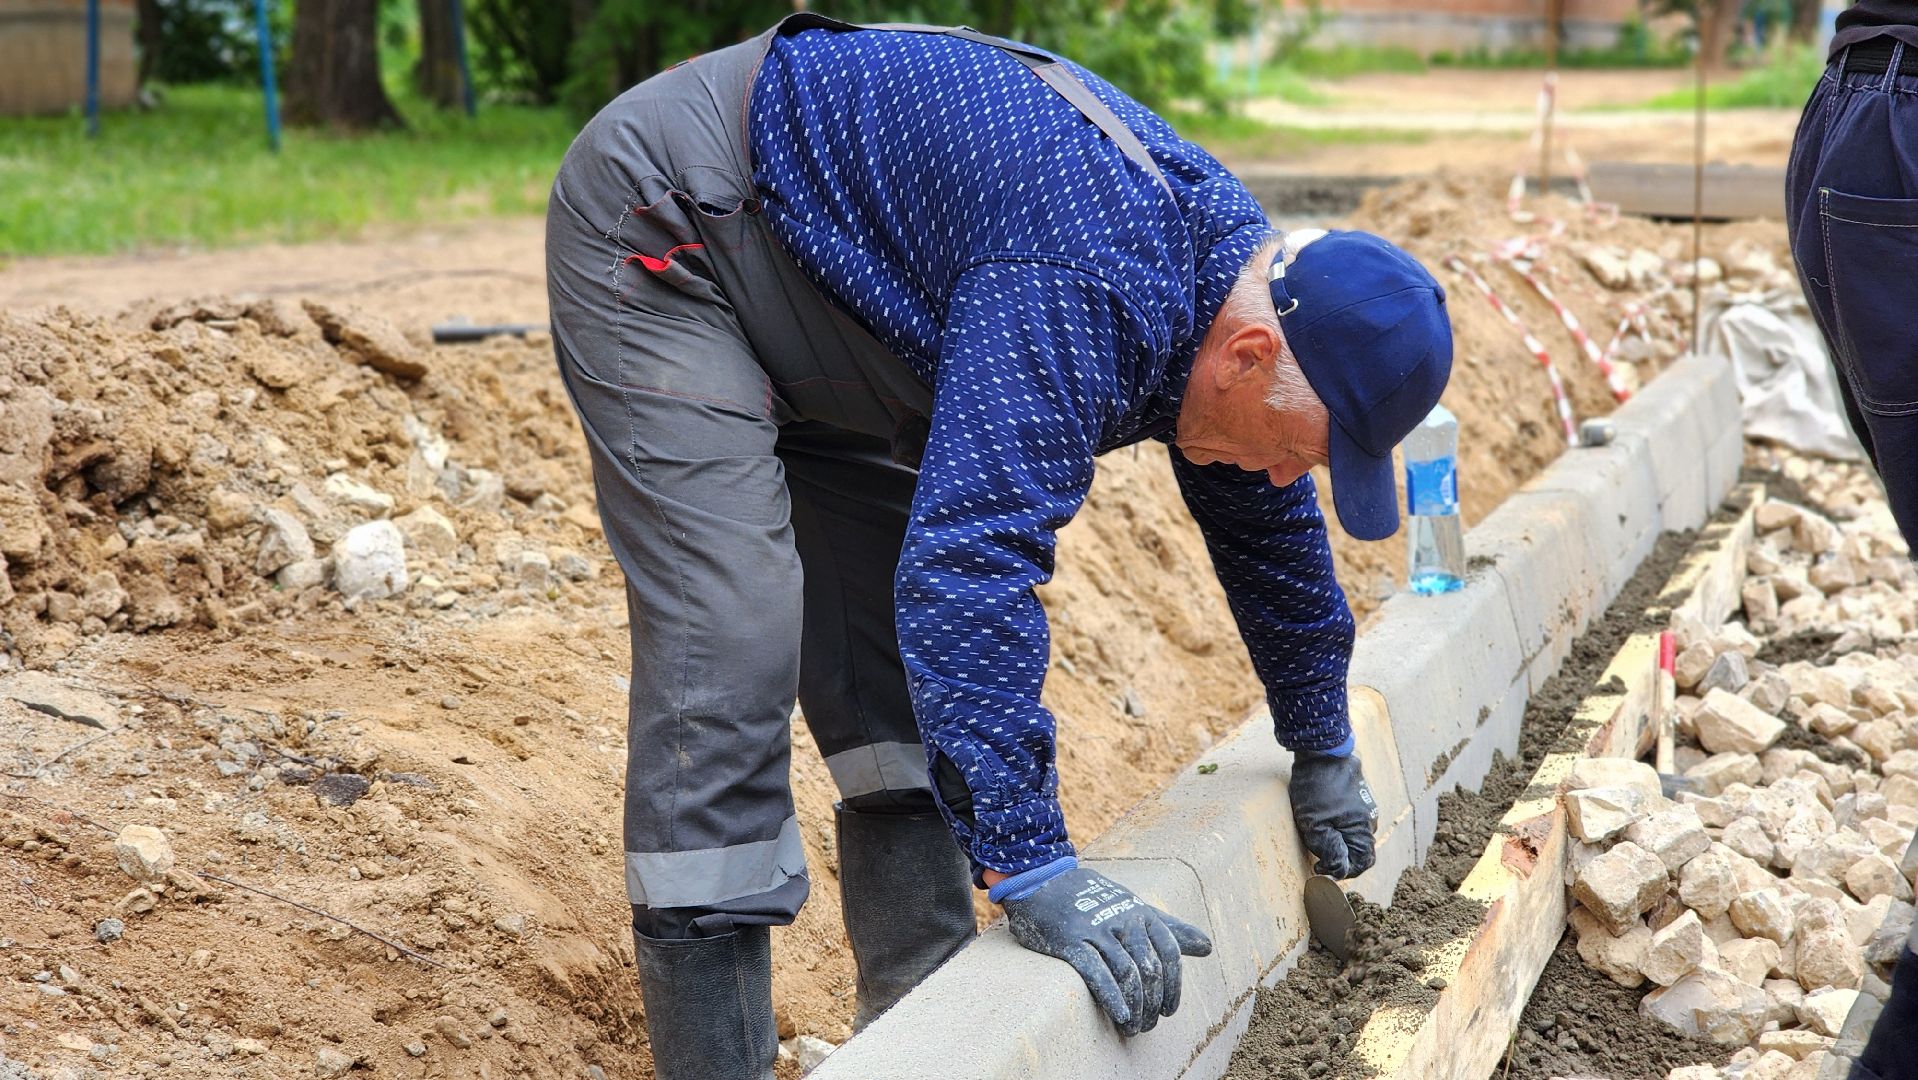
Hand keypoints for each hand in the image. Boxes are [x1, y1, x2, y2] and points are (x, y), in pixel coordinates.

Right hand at [1001, 867, 1210, 1035]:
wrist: (1044, 881)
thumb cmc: (1095, 900)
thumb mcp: (1136, 909)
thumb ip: (1171, 929)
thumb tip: (1208, 947)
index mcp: (1141, 913)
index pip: (1169, 952)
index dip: (1174, 985)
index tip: (1169, 1010)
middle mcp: (1123, 920)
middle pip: (1150, 968)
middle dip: (1153, 1002)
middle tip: (1148, 1024)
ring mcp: (1097, 930)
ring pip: (1127, 973)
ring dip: (1135, 1006)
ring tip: (1133, 1027)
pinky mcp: (1072, 941)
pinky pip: (1097, 972)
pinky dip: (1112, 996)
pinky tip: (1120, 1015)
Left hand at [1289, 749, 1378, 878]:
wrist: (1321, 750)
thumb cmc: (1316, 788)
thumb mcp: (1315, 825)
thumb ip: (1330, 851)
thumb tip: (1338, 872)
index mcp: (1363, 830)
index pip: (1362, 864)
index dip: (1342, 873)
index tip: (1320, 869)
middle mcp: (1370, 819)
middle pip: (1358, 849)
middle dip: (1338, 856)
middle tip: (1315, 852)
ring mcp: (1365, 805)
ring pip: (1353, 833)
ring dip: (1337, 839)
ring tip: (1314, 831)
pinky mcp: (1357, 794)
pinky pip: (1350, 818)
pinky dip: (1337, 824)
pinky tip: (1319, 816)